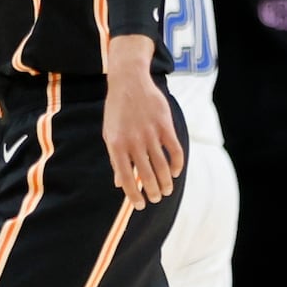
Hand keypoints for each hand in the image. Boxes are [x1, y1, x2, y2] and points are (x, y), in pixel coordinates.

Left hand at [102, 44, 183, 210]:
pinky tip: (176, 172)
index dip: (133, 196)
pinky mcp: (164, 125)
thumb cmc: (117, 110)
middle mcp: (133, 142)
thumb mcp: (110, 134)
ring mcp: (150, 133)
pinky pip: (174, 150)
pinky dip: (177, 164)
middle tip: (156, 198)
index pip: (125, 179)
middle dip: (153, 192)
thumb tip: (119, 183)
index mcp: (116, 145)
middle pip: (146, 175)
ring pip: (162, 166)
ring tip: (167, 191)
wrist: (129, 81)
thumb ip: (115, 159)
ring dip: (166, 182)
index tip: (140, 205)